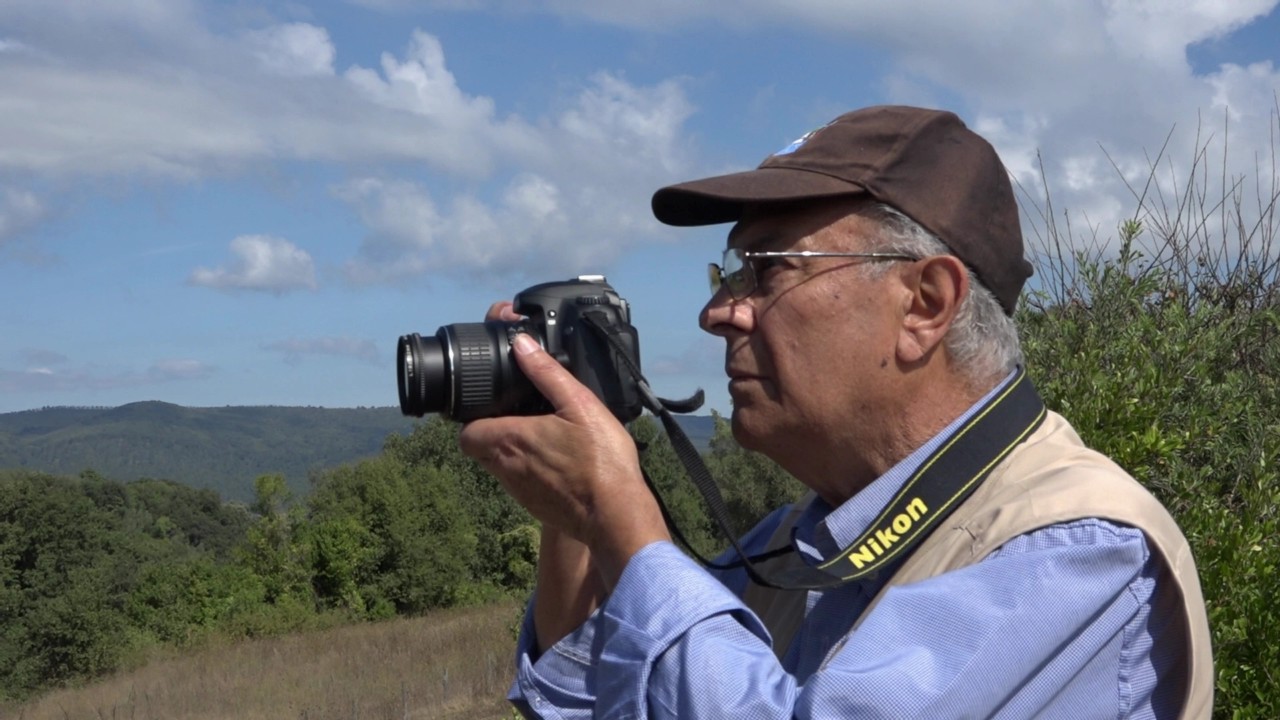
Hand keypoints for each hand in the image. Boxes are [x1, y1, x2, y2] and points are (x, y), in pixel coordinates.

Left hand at [458, 305, 669, 588]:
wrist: (616, 516)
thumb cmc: (601, 462)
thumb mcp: (579, 404)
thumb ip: (546, 373)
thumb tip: (521, 345)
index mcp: (510, 440)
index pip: (466, 432)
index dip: (476, 416)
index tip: (496, 405)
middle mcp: (506, 468)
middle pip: (480, 448)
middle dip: (495, 431)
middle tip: (524, 416)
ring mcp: (519, 491)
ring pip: (501, 467)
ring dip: (515, 451)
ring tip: (547, 437)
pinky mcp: (535, 506)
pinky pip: (522, 484)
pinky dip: (534, 471)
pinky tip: (562, 462)